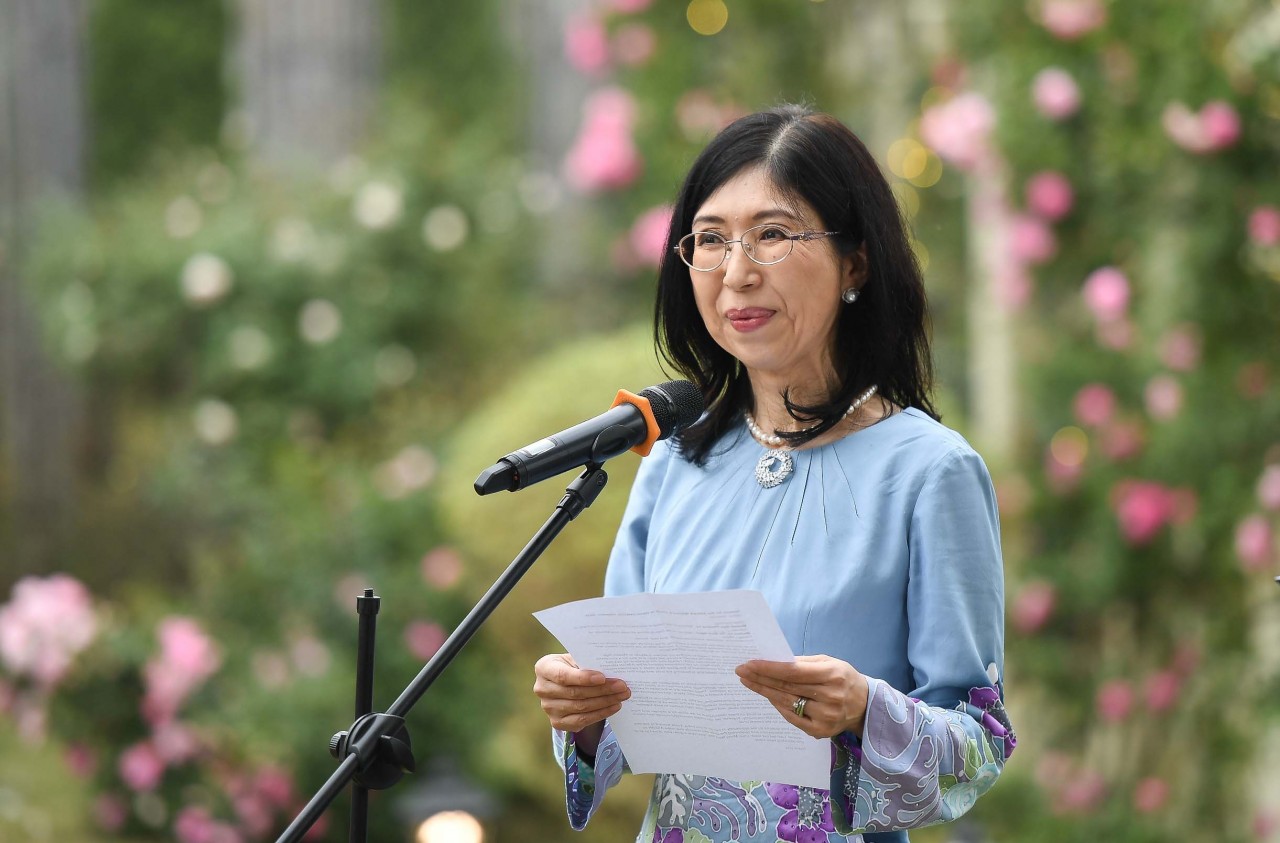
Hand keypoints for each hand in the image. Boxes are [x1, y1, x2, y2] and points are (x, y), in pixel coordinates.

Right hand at [533, 653, 630, 734]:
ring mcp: (548, 708)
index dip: (583, 678)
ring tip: (622, 696)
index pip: (563, 676)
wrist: (563, 683)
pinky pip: (582, 720)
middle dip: (602, 690)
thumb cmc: (572, 666)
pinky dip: (600, 713)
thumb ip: (587, 663)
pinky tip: (613, 706)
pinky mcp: (557, 722)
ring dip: (605, 702)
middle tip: (622, 686)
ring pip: (581, 707)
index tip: (603, 677)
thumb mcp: (575, 658)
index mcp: (544, 668)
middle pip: (575, 693)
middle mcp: (542, 689)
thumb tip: (610, 670)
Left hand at [735, 655, 868, 738]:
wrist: (865, 705)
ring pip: (787, 703)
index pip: (793, 672)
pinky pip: (792, 717)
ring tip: (750, 682)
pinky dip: (778, 706)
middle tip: (741, 671)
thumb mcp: (828, 662)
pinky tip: (768, 696)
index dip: (769, 668)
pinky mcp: (821, 731)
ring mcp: (825, 717)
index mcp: (832, 675)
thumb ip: (803, 662)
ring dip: (765, 692)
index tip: (749, 664)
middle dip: (761, 678)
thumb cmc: (843, 677)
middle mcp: (829, 698)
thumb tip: (774, 661)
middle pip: (786, 688)